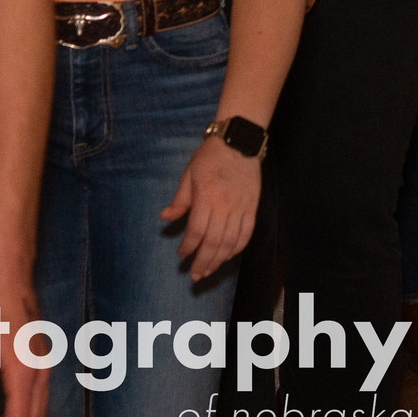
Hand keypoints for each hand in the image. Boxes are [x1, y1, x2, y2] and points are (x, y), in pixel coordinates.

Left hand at [163, 138, 261, 277]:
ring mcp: (241, 208)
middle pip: (214, 241)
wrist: (238, 142)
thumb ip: (179, 200)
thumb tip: (164, 218)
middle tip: (195, 275)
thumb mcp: (189, 175)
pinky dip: (237, 248)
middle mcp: (225, 206)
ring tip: (209, 270)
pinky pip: (246, 233)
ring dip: (219, 259)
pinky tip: (228, 256)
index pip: (196, 230)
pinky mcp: (252, 207)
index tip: (181, 255)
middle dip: (203, 261)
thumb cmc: (209, 157)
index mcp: (206, 197)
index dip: (188, 246)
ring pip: (231, 242)